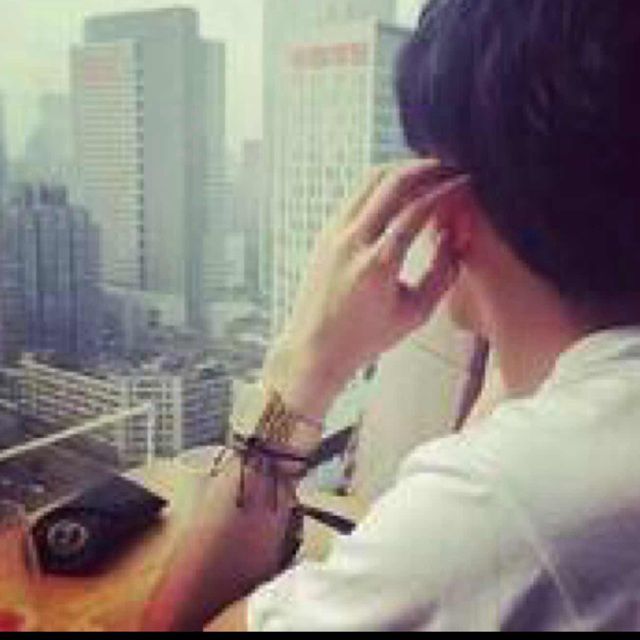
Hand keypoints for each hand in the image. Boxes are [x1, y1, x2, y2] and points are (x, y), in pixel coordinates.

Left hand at [266, 161, 468, 419]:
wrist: (315, 347)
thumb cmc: (366, 338)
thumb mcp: (415, 313)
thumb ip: (443, 273)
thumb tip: (456, 237)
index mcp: (377, 264)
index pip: (418, 210)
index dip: (447, 190)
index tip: (465, 182)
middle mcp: (352, 242)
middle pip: (392, 182)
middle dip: (425, 168)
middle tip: (449, 166)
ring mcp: (334, 233)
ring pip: (370, 180)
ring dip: (401, 170)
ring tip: (427, 172)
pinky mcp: (325, 233)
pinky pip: (356, 194)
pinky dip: (381, 184)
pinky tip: (399, 190)